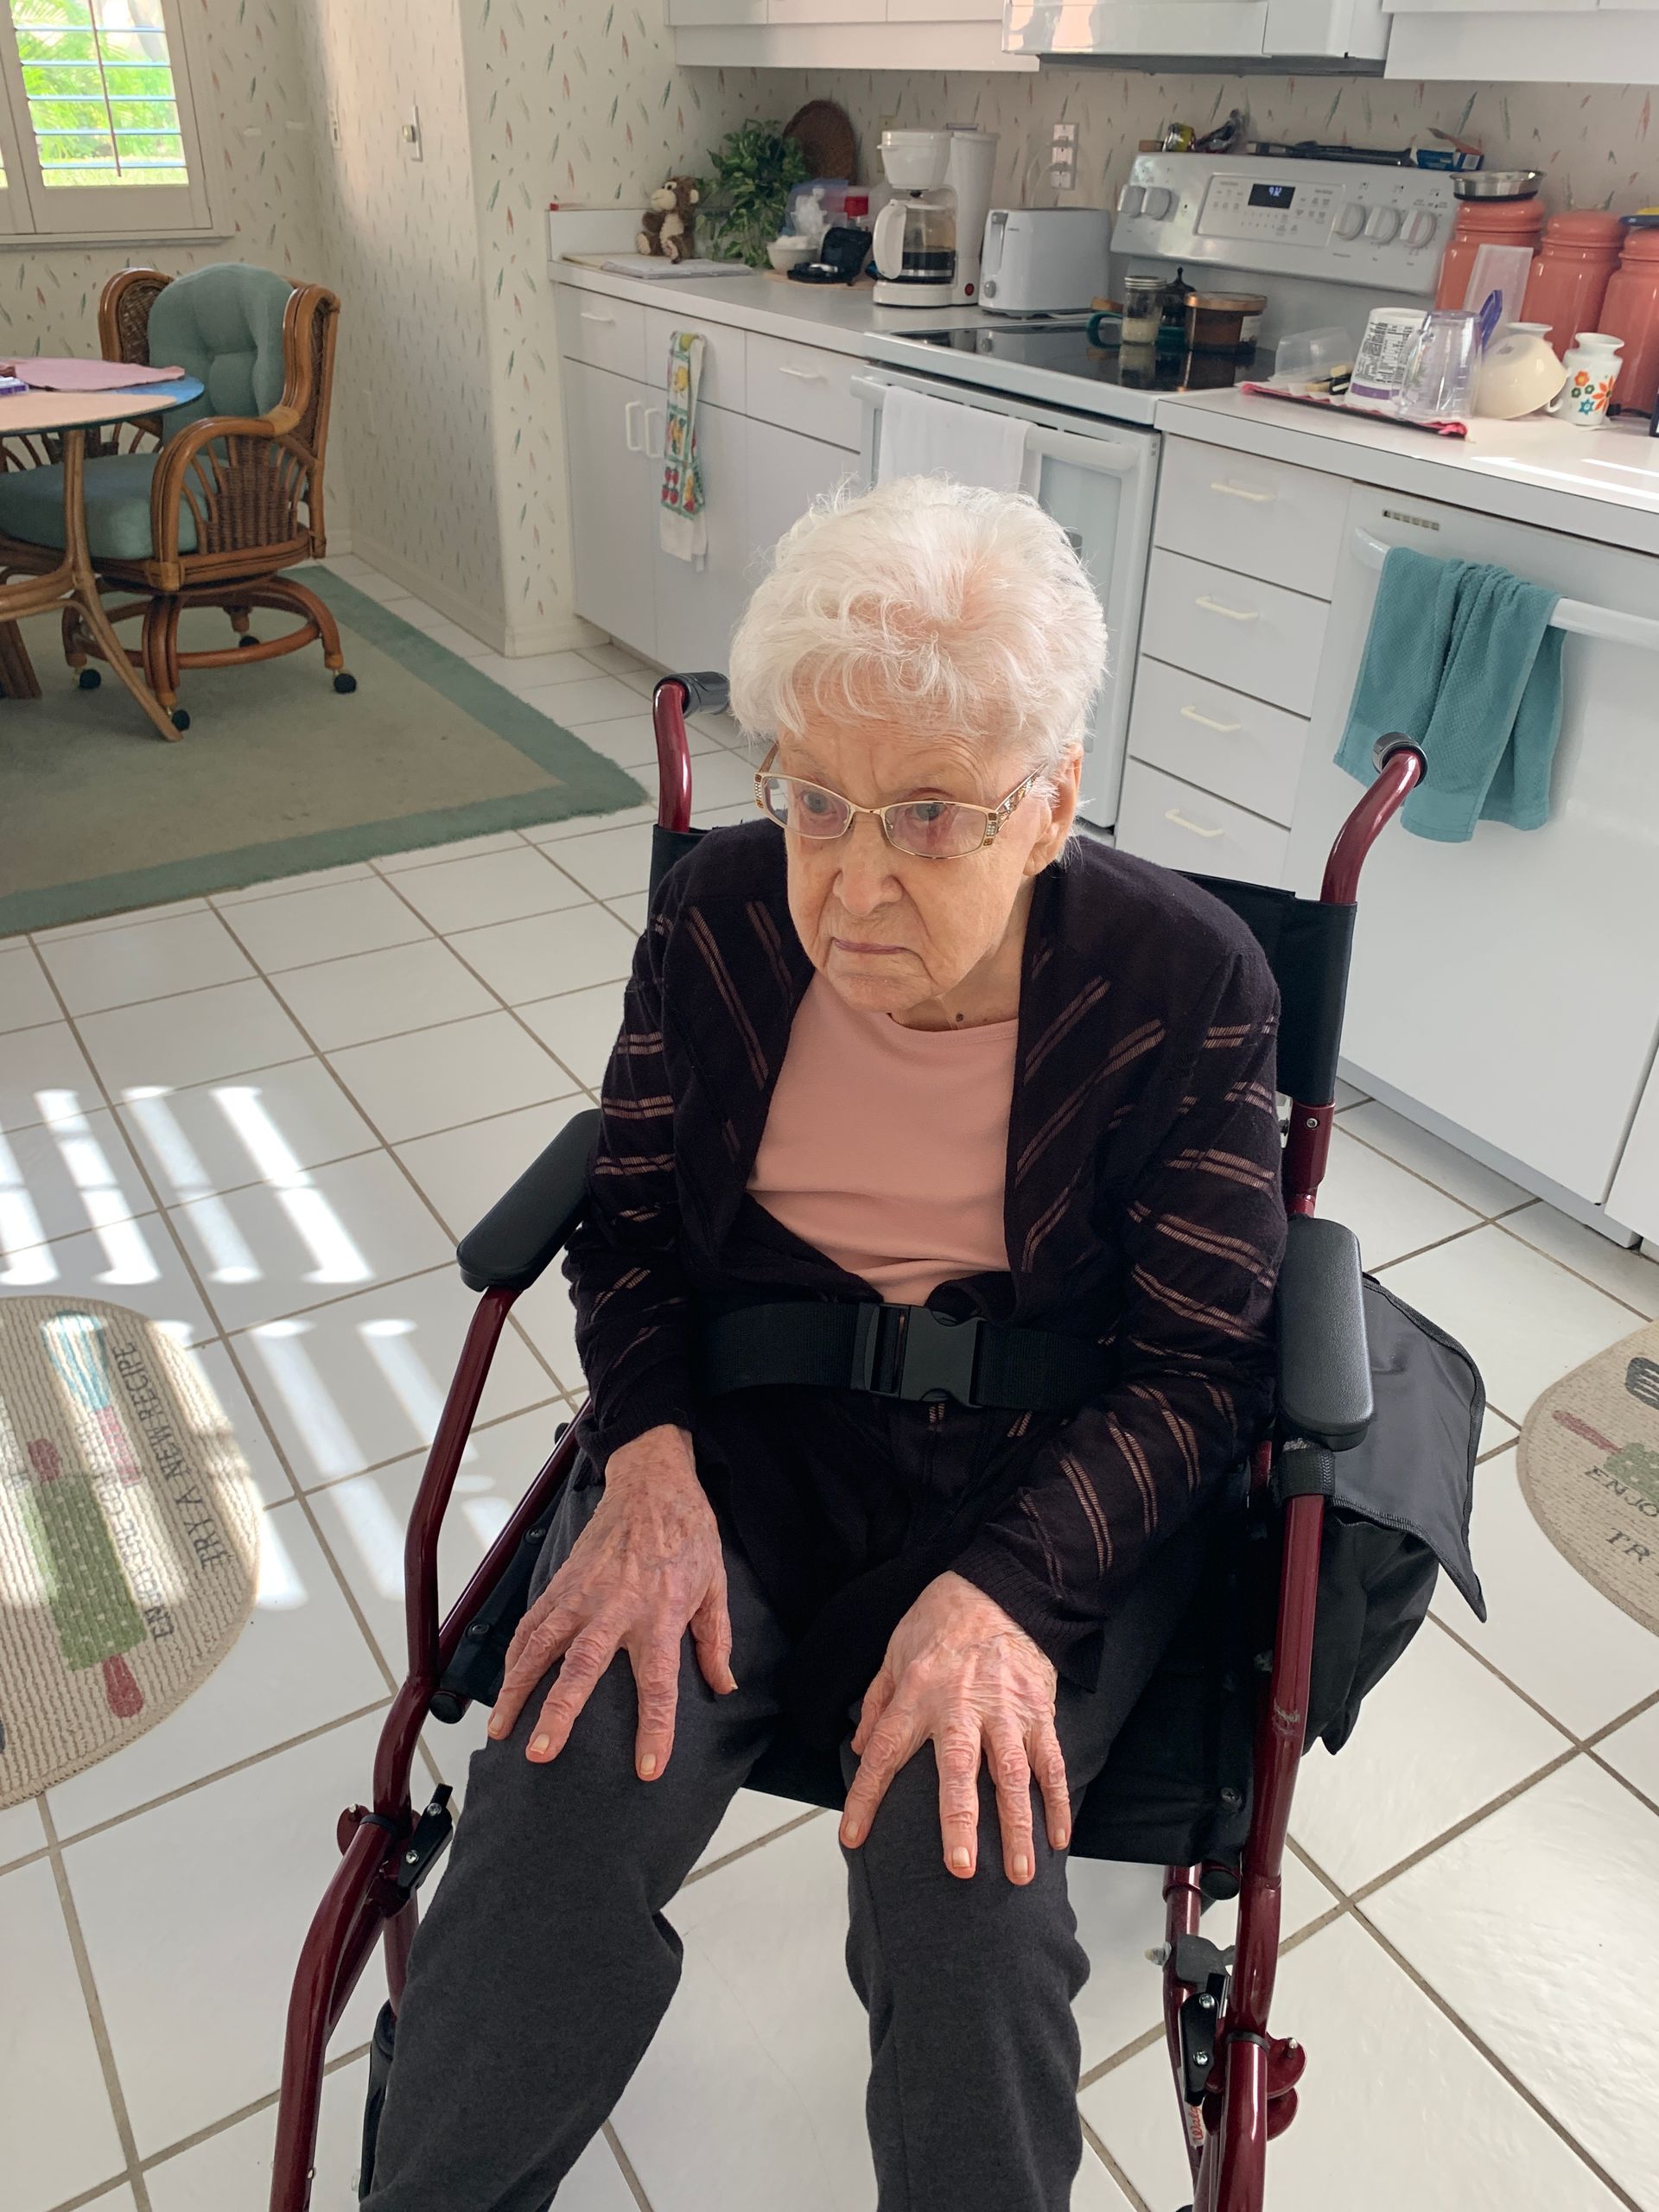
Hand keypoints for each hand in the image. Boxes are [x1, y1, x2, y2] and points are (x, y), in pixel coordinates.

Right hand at [488, 1423, 734, 1778]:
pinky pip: (531, 1623)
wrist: (652, 1482)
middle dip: (558, 1712)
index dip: (654, 1730)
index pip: (658, 1685)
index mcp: (659, 1615)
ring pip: (541, 1646)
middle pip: (582, 1668)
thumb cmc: (687, 1534)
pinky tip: (505, 1683)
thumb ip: (716, 1641)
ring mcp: (581, 1594)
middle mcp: (615, 1608)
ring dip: (517, 1689)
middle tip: (539, 1752)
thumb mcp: (715, 1586)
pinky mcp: (561, 1582)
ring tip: (501, 1729)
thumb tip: (724, 1687)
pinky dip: (514, 1655)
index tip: (647, 1769)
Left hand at [840, 1571, 1068, 1885]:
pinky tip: (1058, 1838)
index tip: (854, 1837)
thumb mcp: (894, 1650)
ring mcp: (1005, 1709)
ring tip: (1021, 1873)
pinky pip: (1051, 1761)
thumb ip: (877, 1701)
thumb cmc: (941, 1618)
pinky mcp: (1039, 1709)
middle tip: (961, 1869)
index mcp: (918, 1692)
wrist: (1001, 1584)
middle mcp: (962, 1705)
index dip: (866, 1796)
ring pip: (1013, 1775)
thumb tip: (862, 1747)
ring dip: (1018, 1826)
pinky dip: (1059, 1801)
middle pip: (959, 1770)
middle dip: (960, 1820)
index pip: (886, 1751)